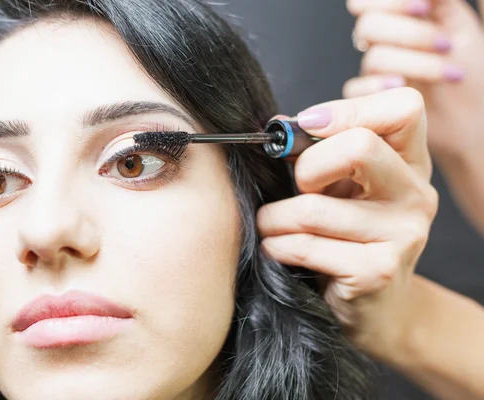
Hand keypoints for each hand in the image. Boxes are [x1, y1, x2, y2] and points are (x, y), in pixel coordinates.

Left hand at [257, 88, 438, 356]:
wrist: (374, 309)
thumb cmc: (345, 238)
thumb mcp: (339, 188)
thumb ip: (314, 152)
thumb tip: (277, 125)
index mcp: (409, 163)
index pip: (402, 107)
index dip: (347, 110)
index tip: (308, 130)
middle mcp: (415, 195)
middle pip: (359, 146)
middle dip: (308, 167)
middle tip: (298, 188)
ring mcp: (403, 235)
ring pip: (313, 208)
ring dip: (274, 217)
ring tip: (272, 225)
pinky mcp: (378, 272)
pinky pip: (303, 246)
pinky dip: (276, 245)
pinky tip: (278, 249)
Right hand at [344, 0, 483, 159]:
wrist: (476, 118)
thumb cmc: (476, 73)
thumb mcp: (462, 25)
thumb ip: (443, 0)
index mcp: (402, 19)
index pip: (368, 3)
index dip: (390, 3)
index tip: (424, 8)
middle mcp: (384, 45)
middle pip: (368, 26)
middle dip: (410, 35)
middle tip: (445, 45)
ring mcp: (376, 74)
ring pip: (372, 58)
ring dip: (415, 64)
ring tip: (449, 74)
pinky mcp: (370, 101)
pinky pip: (357, 90)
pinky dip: (381, 88)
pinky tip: (405, 89)